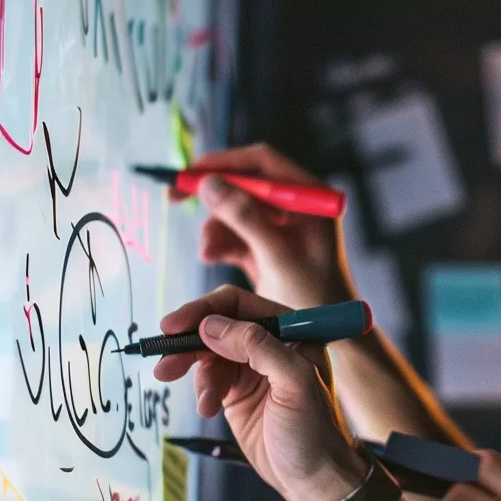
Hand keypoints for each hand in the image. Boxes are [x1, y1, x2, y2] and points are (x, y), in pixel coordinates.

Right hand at [153, 285, 366, 500]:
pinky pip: (208, 377)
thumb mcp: (295, 384)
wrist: (313, 480)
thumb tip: (212, 325)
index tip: (176, 325)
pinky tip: (207, 409)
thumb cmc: (316, 432)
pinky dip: (201, 389)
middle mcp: (272, 343)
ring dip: (191, 367)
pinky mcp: (237, 390)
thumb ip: (259, 347)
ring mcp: (252, 367)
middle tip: (164, 357)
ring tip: (186, 390)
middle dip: (190, 339)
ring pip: (208, 352)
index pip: (241, 304)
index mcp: (294, 331)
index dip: (206, 310)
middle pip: (219, 325)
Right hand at [187, 144, 354, 308]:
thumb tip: (209, 183)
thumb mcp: (277, 254)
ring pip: (233, 212)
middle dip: (211, 196)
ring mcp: (279, 228)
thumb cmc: (314, 296)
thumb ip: (245, 217)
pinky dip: (219, 243)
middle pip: (243, 184)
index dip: (226, 161)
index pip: (263, 162)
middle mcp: (295, 207)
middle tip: (174, 195)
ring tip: (208, 252)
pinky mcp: (264, 248)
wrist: (326, 338)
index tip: (192, 170)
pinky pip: (233, 235)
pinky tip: (211, 256)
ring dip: (214, 229)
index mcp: (310, 198)